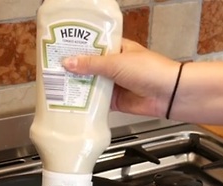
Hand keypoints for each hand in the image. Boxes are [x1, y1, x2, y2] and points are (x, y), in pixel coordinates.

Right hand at [62, 38, 180, 117]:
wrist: (168, 94)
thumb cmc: (149, 71)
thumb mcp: (116, 62)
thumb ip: (91, 64)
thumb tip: (68, 62)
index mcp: (118, 49)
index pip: (94, 45)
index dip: (78, 47)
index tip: (60, 49)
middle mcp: (115, 65)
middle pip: (89, 66)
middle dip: (74, 69)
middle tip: (53, 69)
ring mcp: (114, 84)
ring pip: (91, 84)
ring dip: (78, 86)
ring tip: (56, 85)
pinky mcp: (115, 101)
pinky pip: (96, 102)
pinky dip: (86, 103)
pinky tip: (70, 102)